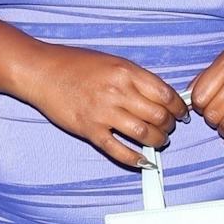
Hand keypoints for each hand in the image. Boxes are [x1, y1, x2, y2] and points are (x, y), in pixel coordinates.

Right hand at [27, 47, 186, 168]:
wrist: (42, 72)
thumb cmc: (74, 64)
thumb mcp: (112, 62)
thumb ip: (136, 78)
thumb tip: (161, 96)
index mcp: (126, 72)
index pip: (165, 94)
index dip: (179, 107)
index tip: (182, 113)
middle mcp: (118, 92)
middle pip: (159, 116)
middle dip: (170, 125)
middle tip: (169, 128)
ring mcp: (103, 113)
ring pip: (144, 135)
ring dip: (158, 141)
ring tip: (159, 141)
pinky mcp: (90, 130)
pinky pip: (118, 150)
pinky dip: (135, 159)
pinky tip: (144, 161)